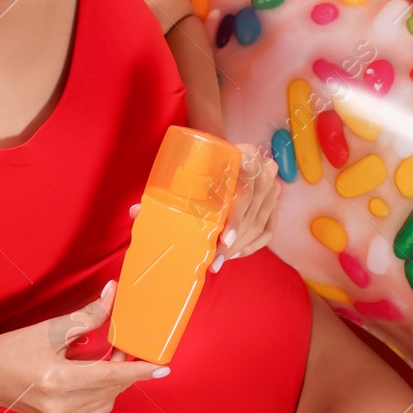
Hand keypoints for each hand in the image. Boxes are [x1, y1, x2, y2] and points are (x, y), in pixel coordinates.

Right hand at [0, 279, 166, 412]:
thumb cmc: (13, 350)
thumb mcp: (50, 329)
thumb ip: (88, 316)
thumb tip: (113, 296)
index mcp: (58, 381)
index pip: (111, 377)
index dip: (139, 371)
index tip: (162, 367)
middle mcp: (61, 406)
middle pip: (112, 388)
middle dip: (125, 367)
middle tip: (123, 344)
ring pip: (108, 400)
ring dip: (115, 380)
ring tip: (108, 357)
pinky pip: (97, 409)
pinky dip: (104, 392)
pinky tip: (96, 375)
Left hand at [127, 142, 280, 272]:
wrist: (222, 152)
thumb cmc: (202, 163)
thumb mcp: (189, 169)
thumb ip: (165, 191)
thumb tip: (136, 212)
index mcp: (244, 154)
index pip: (246, 189)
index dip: (235, 217)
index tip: (222, 239)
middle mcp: (264, 168)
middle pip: (253, 211)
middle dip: (233, 240)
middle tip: (215, 259)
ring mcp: (274, 186)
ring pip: (261, 223)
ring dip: (240, 246)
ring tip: (220, 260)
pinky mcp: (275, 202)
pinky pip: (269, 229)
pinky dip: (252, 245)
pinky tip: (234, 254)